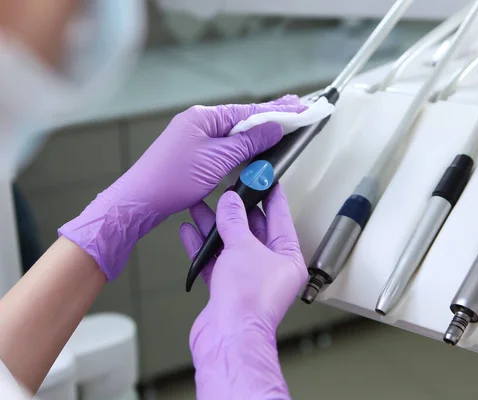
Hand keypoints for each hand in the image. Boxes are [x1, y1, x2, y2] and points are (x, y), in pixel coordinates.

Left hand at [59, 95, 305, 279]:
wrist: (139, 201)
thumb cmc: (171, 180)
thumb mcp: (217, 159)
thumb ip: (248, 143)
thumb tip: (273, 128)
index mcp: (203, 117)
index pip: (248, 110)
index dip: (277, 110)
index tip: (298, 107)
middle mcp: (198, 122)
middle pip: (242, 118)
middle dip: (269, 115)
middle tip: (296, 109)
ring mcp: (194, 138)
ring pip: (234, 132)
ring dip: (257, 130)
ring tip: (280, 125)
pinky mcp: (193, 154)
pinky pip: (224, 145)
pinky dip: (242, 145)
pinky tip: (252, 146)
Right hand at [179, 185, 306, 398]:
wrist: (228, 336)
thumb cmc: (249, 302)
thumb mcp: (243, 247)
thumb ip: (234, 222)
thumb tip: (230, 203)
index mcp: (288, 259)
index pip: (281, 219)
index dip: (272, 197)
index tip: (266, 180)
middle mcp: (270, 270)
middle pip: (254, 231)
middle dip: (237, 211)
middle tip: (228, 190)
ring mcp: (248, 280)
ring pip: (231, 245)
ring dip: (215, 227)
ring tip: (201, 207)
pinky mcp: (227, 290)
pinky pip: (215, 262)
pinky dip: (203, 248)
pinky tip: (190, 232)